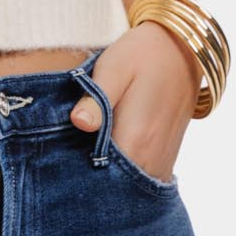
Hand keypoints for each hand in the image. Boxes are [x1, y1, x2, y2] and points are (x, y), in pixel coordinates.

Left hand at [70, 22, 200, 182]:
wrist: (180, 48)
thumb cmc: (141, 54)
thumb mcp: (114, 67)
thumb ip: (97, 97)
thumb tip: (79, 123)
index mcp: (136, 138)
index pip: (100, 175)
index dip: (75, 175)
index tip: (56, 167)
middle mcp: (152, 157)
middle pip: (113, 187)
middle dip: (86, 182)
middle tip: (61, 165)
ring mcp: (161, 160)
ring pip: (126, 187)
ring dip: (104, 180)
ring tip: (79, 161)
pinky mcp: (164, 157)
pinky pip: (138, 178)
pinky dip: (120, 176)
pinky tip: (101, 159)